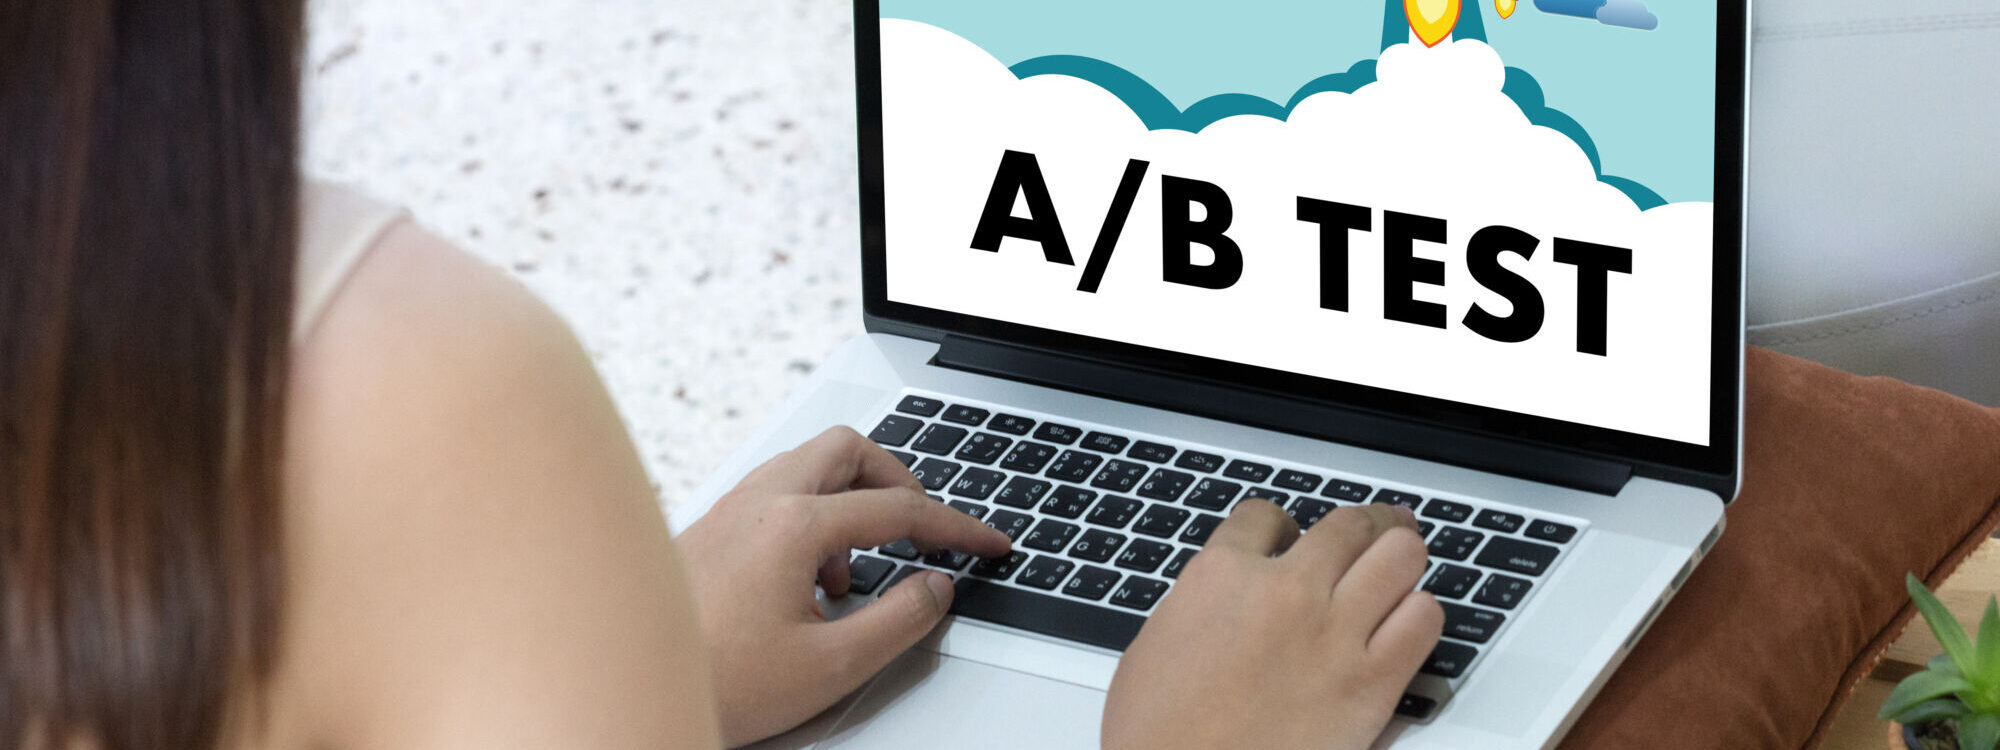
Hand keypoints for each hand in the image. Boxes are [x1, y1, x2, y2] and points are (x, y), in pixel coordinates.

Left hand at [676, 427, 1012, 745]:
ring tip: (858, 573)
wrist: (632, 687)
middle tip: (921, 530)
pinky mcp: (709, 531)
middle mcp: (757, 502)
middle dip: (897, 483)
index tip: (988, 543)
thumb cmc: (716, 681)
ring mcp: (728, 511)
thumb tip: (935, 589)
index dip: (956, 528)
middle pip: (848, 450)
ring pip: (807, 468)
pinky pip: (775, 495)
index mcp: (793, 526)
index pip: (899, 509)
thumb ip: (900, 620)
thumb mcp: (833, 665)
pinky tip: (809, 584)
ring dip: (850, 501)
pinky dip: (812, 519)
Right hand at [1103, 500, 1442, 749]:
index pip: (1266, 516)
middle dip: (1366, 524)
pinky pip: (1424, 620)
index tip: (1291, 540)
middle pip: (1349, 524)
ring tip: (1402, 562)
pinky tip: (1408, 621)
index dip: (1282, 527)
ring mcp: (1333, 633)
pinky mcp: (1372, 682)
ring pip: (1399, 556)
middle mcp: (1284, 591)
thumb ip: (1203, 600)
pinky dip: (1420, 613)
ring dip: (1400, 556)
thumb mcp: (1158, 643)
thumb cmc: (1159, 734)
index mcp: (1221, 576)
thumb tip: (1229, 592)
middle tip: (1380, 527)